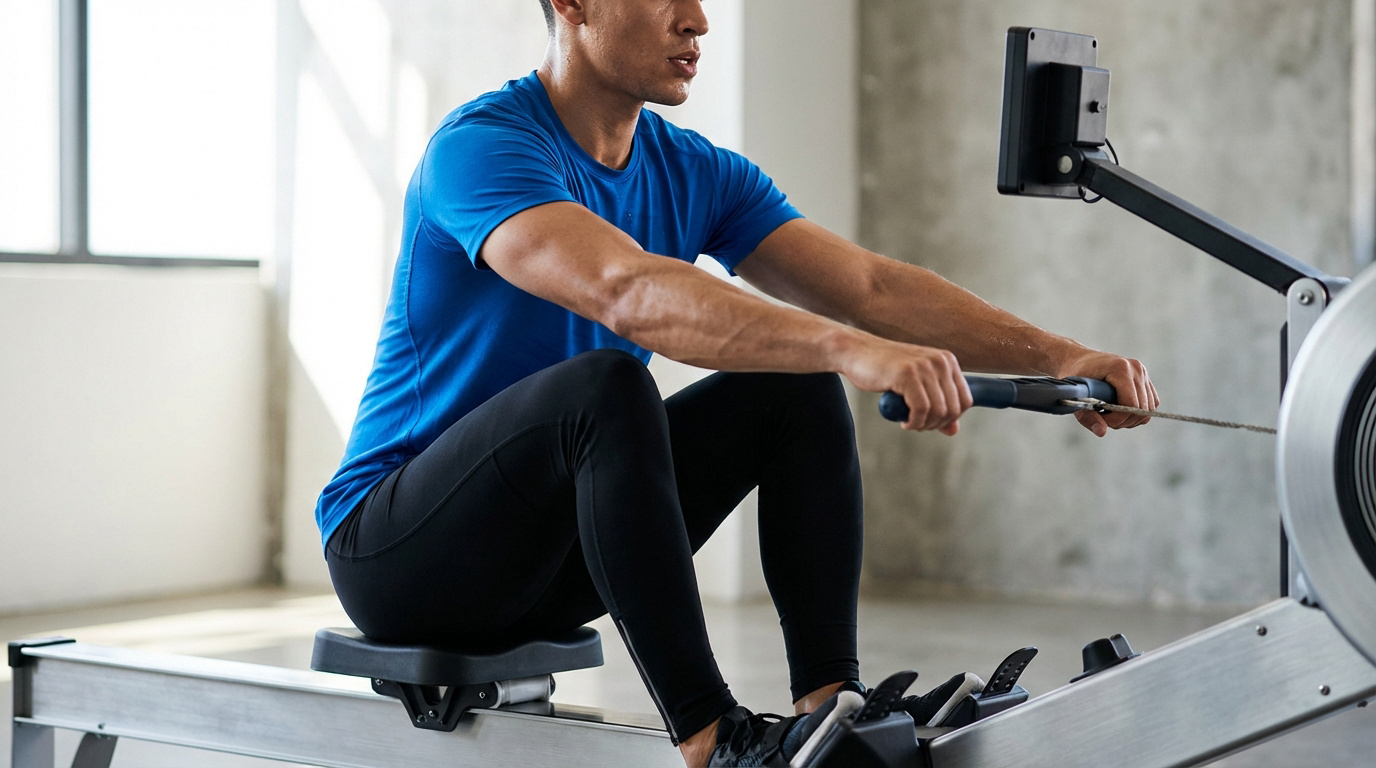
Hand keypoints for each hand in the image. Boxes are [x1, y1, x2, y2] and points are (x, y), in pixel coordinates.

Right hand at [844, 340, 971, 434]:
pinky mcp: (907, 374)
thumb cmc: (885, 369)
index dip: (951, 418)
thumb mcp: (917, 388)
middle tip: (918, 425)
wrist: (856, 352)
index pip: (966, 400)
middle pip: (954, 408)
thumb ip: (937, 407)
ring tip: (910, 422)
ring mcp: (924, 366)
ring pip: (939, 411)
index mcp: (947, 361)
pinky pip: (921, 409)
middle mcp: (940, 361)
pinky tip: (904, 421)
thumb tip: (954, 430)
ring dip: (924, 425)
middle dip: (937, 424)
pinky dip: (914, 422)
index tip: (932, 421)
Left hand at [1056, 349, 1157, 436]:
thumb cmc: (1074, 376)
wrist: (1078, 360)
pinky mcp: (1145, 378)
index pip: (1131, 405)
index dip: (1117, 419)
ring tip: (1109, 412)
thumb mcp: (1075, 397)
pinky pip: (1151, 404)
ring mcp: (1142, 373)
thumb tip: (1102, 432)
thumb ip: (1088, 416)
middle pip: (1142, 410)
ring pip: (1148, 410)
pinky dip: (1136, 412)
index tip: (1100, 417)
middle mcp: (1136, 369)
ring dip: (1130, 418)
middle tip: (1103, 416)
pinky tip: (1118, 408)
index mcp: (1120, 369)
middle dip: (1122, 420)